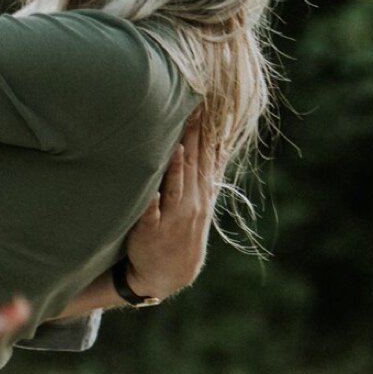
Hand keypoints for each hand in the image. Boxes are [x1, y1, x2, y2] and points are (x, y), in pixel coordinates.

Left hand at [122, 111, 224, 300]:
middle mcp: (191, 201)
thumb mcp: (202, 198)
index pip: (207, 153)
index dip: (208, 128)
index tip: (209, 101)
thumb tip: (222, 137)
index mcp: (202, 190)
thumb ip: (209, 168)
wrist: (170, 272)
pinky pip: (151, 214)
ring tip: (176, 141)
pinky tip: (152, 188)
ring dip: (177, 165)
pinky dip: (152, 201)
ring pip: (176, 186)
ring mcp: (172, 217)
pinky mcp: (150, 232)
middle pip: (193, 163)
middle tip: (193, 105)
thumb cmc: (183, 228)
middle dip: (193, 135)